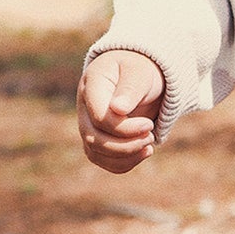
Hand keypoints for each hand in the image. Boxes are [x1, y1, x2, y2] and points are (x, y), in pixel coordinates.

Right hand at [78, 49, 164, 171]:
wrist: (138, 74)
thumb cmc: (139, 69)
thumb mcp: (139, 72)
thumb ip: (130, 89)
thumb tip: (118, 109)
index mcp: (92, 85)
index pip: (99, 117)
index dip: (124, 128)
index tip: (148, 124)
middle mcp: (84, 106)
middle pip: (94, 138)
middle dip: (125, 145)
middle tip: (150, 136)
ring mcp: (87, 123)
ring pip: (96, 153)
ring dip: (125, 156)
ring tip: (149, 146)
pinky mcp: (96, 137)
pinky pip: (103, 159)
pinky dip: (124, 163)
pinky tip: (144, 152)